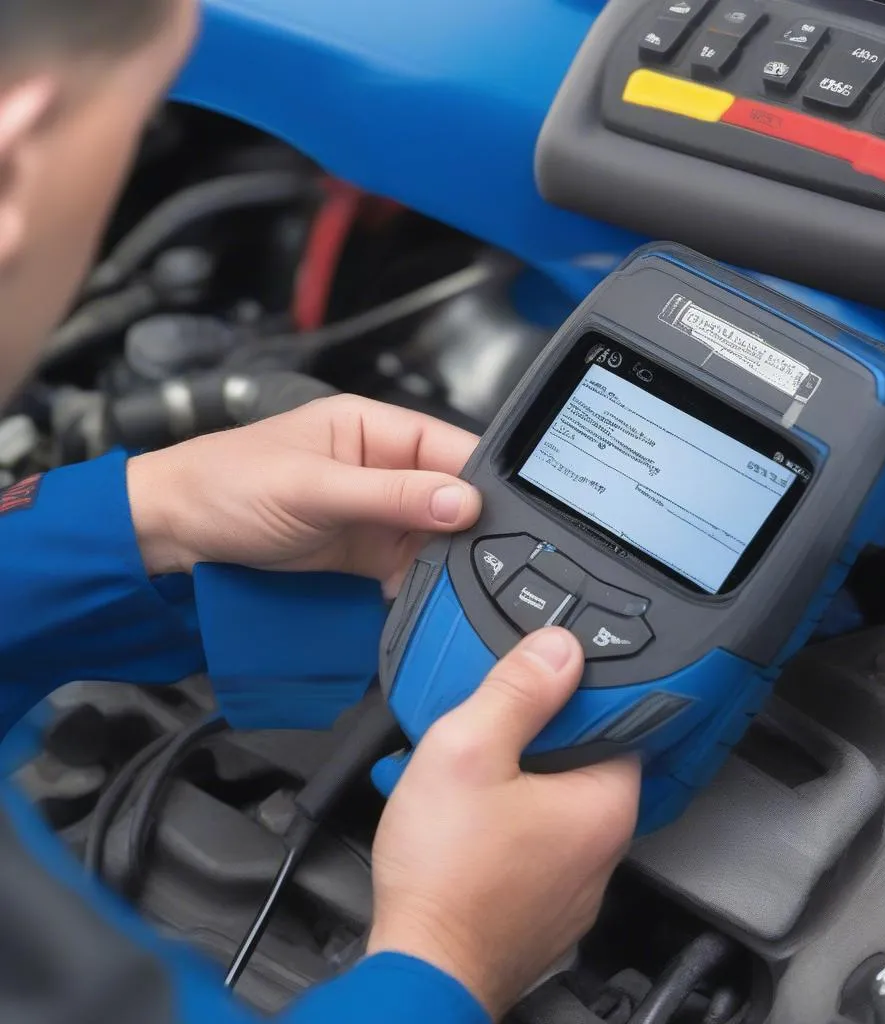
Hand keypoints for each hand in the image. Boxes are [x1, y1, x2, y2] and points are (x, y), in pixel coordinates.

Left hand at [126, 395, 481, 591]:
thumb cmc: (228, 485)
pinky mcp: (364, 549)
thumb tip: (460, 501)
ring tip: (446, 578)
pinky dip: (417, 580)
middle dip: (465, 525)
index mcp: (373, 428)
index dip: (478, 478)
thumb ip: (390, 495)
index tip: (502, 515)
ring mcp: (375, 510)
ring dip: (443, 558)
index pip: (448, 445)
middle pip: (449, 493)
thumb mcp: (313, 487)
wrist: (175, 534)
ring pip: (435, 533)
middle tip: (480, 557)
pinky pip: (409, 564)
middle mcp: (383, 466)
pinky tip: (415, 592)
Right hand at [367, 628, 640, 1019]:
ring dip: (515, 782)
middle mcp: (602, 848)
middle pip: (581, 761)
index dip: (578, 693)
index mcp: (604, 805)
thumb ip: (517, 692)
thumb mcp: (470, 750)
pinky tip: (464, 822)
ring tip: (467, 774)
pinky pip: (532, 844)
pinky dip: (505, 825)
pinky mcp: (541, 906)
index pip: (620, 723)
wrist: (419, 971)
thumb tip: (559, 649)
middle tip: (489, 725)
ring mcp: (573, 884)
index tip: (539, 681)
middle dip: (536, 736)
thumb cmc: (446, 875)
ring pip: (552, 804)